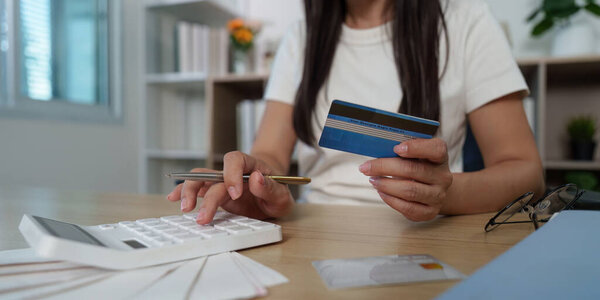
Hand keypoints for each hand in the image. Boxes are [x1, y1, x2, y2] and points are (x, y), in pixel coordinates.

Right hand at [166, 151, 293, 223]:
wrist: (272, 192)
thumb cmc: (277, 190)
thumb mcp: (282, 194)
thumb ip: (270, 187)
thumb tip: (256, 178)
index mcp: (249, 165)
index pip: (235, 160)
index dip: (231, 175)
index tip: (235, 194)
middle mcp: (231, 171)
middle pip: (211, 173)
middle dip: (202, 191)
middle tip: (200, 213)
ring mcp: (221, 182)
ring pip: (199, 180)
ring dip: (189, 192)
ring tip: (185, 209)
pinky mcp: (214, 192)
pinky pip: (197, 189)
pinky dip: (183, 192)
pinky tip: (172, 198)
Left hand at [359, 138, 452, 220]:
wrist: (432, 189)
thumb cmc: (418, 167)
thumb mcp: (415, 155)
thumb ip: (402, 150)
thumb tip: (377, 150)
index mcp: (440, 157)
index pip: (436, 149)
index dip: (416, 148)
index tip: (396, 148)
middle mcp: (443, 176)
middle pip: (413, 170)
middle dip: (385, 167)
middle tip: (367, 167)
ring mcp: (438, 195)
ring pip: (409, 190)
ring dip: (386, 185)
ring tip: (373, 180)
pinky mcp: (430, 212)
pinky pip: (408, 208)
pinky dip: (390, 199)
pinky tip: (381, 192)